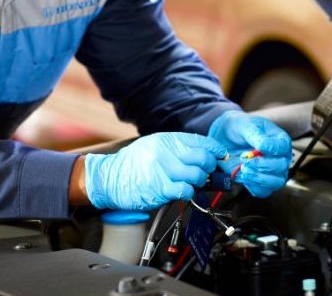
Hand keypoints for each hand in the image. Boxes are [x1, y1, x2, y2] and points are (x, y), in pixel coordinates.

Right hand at [84, 132, 226, 209]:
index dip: (216, 150)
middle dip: (210, 168)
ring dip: (200, 182)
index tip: (222, 156)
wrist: (110, 178)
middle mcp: (167, 152)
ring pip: (198, 175)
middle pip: (203, 158)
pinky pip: (186, 190)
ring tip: (192, 183)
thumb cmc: (133, 164)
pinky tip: (182, 190)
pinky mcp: (160, 188)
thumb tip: (203, 154)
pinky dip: (188, 192)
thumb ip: (177, 148)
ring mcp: (164, 170)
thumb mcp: (155, 145)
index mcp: (167, 139)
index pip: (201, 141)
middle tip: (207, 173)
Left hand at [208, 111, 291, 197]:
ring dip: (259, 178)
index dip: (272, 149)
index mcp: (280, 140)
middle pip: (281, 167)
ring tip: (244, 169)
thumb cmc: (240, 128)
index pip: (283, 147)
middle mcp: (279, 157)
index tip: (258, 147)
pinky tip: (244, 176)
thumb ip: (256, 135)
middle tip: (247, 160)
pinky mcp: (260, 181)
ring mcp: (272, 171)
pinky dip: (253, 186)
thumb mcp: (246, 125)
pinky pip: (263, 191)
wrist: (225, 138)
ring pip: (276, 182)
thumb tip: (263, 147)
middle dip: (263, 165)